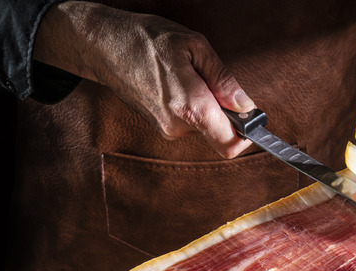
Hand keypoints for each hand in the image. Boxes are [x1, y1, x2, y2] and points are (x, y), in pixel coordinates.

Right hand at [33, 1, 254, 157]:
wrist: (103, 46)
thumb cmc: (146, 40)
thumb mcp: (194, 46)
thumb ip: (223, 79)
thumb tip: (246, 105)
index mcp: (190, 107)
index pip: (230, 144)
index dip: (247, 135)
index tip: (252, 118)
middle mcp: (177, 126)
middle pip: (219, 131)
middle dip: (223, 109)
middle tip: (208, 78)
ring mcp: (166, 129)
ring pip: (204, 124)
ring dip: (205, 103)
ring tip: (186, 75)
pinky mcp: (159, 126)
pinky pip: (189, 120)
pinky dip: (191, 104)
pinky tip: (175, 81)